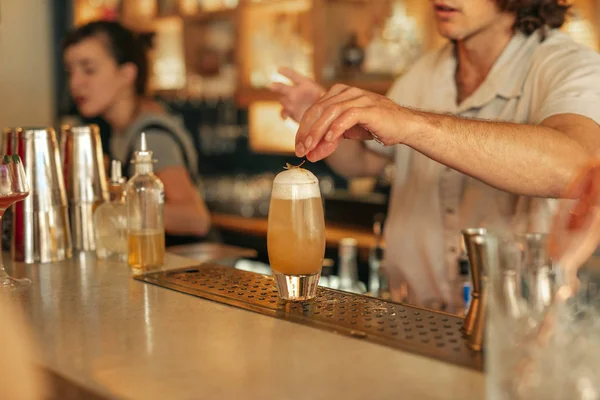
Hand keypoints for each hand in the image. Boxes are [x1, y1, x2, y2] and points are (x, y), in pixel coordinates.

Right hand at [270, 67, 325, 122]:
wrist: (321, 115)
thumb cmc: (325, 103)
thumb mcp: (326, 97)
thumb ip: (321, 96)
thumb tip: (321, 96)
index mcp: (305, 84)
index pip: (293, 76)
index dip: (286, 73)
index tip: (279, 69)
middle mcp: (295, 91)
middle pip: (283, 87)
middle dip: (277, 86)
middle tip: (272, 86)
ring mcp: (291, 102)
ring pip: (282, 100)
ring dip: (284, 102)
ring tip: (289, 104)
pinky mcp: (290, 112)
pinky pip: (283, 112)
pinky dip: (283, 114)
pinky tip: (286, 117)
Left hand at [295, 84, 412, 161]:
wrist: (404, 125)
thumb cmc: (377, 126)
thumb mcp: (349, 132)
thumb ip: (330, 138)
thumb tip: (312, 152)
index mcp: (340, 93)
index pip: (315, 109)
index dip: (304, 128)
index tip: (298, 145)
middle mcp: (348, 92)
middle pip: (319, 109)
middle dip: (307, 130)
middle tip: (300, 148)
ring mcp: (359, 98)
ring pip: (331, 112)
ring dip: (318, 131)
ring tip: (311, 146)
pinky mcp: (369, 108)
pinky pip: (348, 116)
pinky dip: (336, 128)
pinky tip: (329, 140)